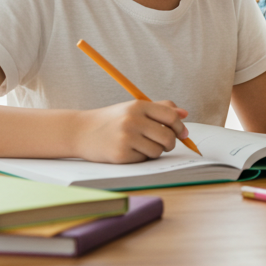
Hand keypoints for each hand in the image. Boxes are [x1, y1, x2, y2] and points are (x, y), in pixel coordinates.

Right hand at [73, 100, 189, 163]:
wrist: (80, 131)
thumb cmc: (112, 120)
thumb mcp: (133, 108)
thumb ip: (160, 108)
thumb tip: (185, 113)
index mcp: (138, 106)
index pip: (171, 116)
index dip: (180, 127)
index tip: (183, 133)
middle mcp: (132, 120)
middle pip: (168, 136)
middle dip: (170, 143)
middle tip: (165, 144)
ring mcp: (126, 138)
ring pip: (158, 150)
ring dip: (155, 151)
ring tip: (143, 146)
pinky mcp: (120, 154)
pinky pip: (143, 159)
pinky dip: (141, 157)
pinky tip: (129, 151)